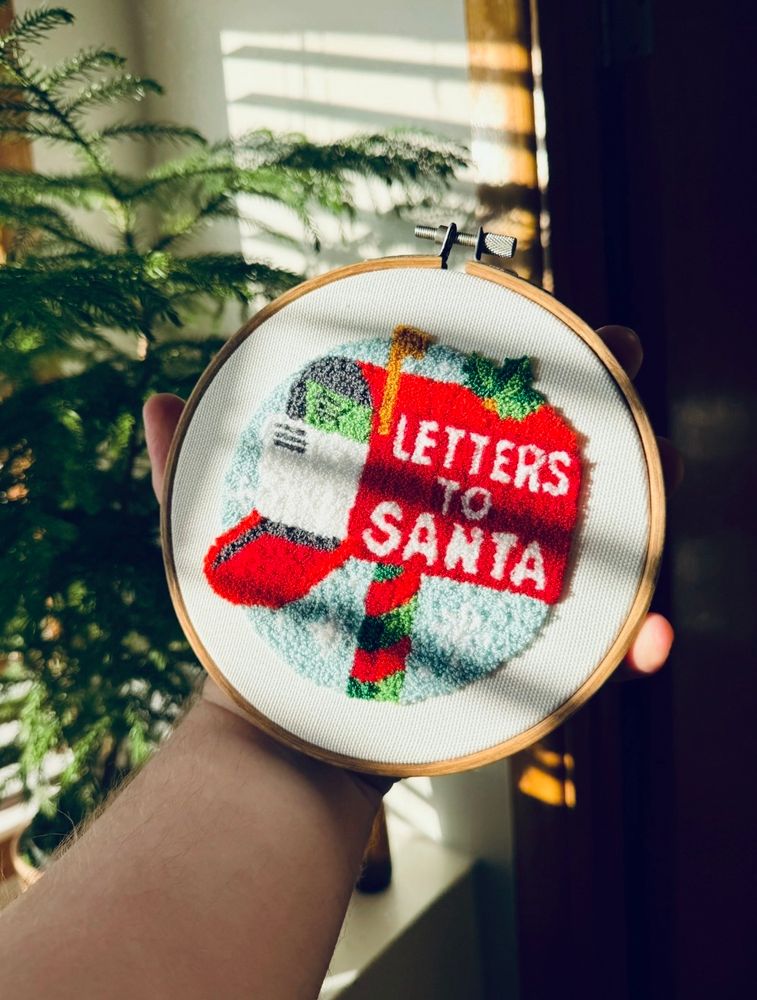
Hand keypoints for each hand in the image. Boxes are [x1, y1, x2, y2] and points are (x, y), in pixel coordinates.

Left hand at [144, 325, 680, 687]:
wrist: (281, 743)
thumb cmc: (249, 639)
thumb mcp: (213, 543)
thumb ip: (185, 475)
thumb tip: (158, 398)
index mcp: (407, 493)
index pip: (477, 411)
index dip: (532, 361)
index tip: (576, 323)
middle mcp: (463, 534)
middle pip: (554, 462)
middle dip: (607, 412)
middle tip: (631, 366)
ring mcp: (499, 591)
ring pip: (594, 546)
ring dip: (643, 527)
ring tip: (660, 504)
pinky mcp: (521, 654)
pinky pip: (593, 644)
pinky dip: (632, 642)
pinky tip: (650, 648)